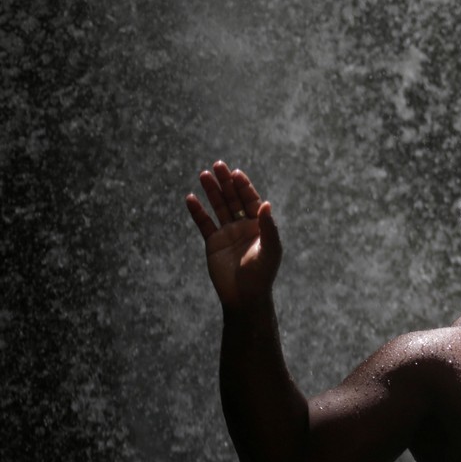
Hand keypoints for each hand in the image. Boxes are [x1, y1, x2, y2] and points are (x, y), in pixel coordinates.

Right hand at [185, 161, 281, 308]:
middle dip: (226, 183)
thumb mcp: (270, 250)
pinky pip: (204, 223)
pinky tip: (190, 198)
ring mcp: (228, 233)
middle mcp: (244, 226)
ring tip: (203, 174)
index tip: (235, 173)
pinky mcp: (213, 243)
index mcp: (260, 225)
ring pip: (219, 207)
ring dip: (212, 191)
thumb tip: (266, 204)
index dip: (244, 186)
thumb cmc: (262, 274)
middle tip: (217, 165)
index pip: (251, 200)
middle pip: (234, 199)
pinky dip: (197, 211)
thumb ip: (269, 227)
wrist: (244, 296)